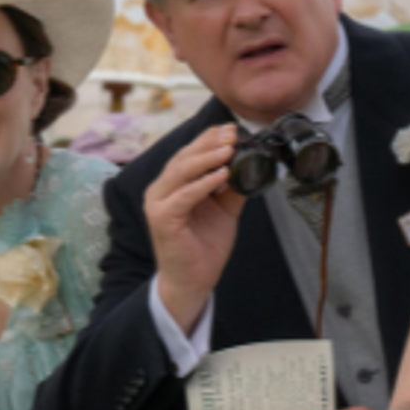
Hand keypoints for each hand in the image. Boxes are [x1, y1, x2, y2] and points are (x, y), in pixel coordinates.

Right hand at [144, 125, 244, 332]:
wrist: (193, 281)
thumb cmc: (203, 246)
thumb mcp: (225, 210)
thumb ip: (233, 188)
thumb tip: (252, 164)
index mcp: (171, 185)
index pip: (188, 153)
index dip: (208, 139)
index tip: (231, 128)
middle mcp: (160, 190)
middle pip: (184, 158)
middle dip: (209, 143)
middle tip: (232, 134)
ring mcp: (158, 204)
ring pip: (181, 172)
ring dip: (207, 158)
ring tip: (229, 149)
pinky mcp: (162, 219)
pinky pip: (184, 196)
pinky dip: (203, 184)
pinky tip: (222, 175)